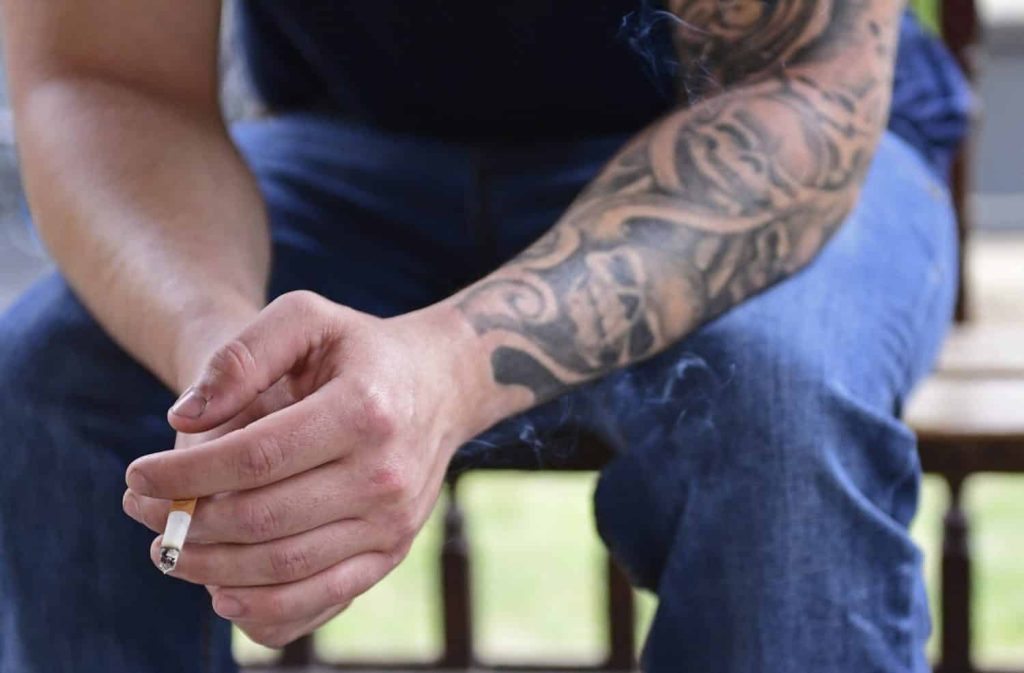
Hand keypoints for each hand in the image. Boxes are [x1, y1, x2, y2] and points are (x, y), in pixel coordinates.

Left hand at [122, 291, 484, 646]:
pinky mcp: (392, 552)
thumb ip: (242, 355)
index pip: (255, 457)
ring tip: (168, 547)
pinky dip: (263, 607)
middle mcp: (384, 474)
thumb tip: (183, 420)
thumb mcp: (307, 318)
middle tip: (141, 511)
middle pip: (263, 520)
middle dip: (186, 524)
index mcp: (363, 410)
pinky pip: (321, 599)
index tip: (135, 476)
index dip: (184, 475)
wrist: (442, 385)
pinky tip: (219, 590)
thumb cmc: (361, 350)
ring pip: (283, 568)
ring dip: (210, 568)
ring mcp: (393, 521)